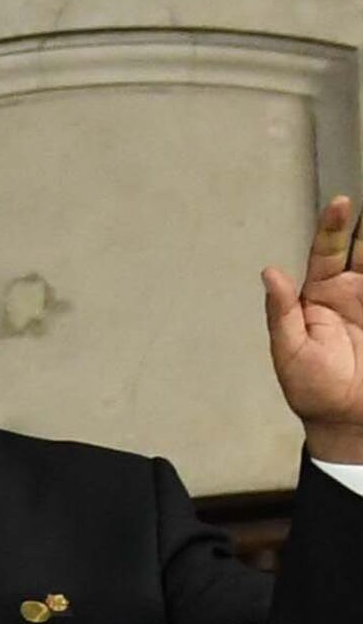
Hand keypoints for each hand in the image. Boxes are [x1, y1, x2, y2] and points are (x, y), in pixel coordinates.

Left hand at [266, 193, 362, 462]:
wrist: (349, 420)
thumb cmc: (313, 390)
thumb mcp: (289, 352)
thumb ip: (282, 312)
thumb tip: (270, 272)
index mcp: (320, 296)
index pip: (326, 252)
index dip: (332, 226)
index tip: (340, 203)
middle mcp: (351, 291)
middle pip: (362, 246)